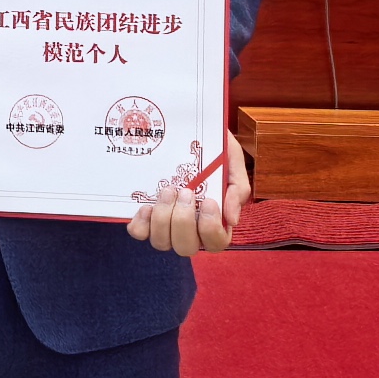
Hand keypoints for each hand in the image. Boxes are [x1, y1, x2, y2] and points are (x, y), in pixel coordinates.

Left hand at [131, 136, 249, 254]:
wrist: (190, 130)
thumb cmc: (215, 149)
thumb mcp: (233, 162)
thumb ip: (238, 188)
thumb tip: (231, 219)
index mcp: (216, 220)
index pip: (216, 243)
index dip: (210, 229)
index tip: (209, 202)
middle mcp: (191, 228)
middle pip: (186, 247)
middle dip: (183, 222)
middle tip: (185, 192)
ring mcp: (167, 224)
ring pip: (162, 242)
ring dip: (163, 219)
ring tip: (167, 191)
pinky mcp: (147, 216)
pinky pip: (139, 232)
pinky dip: (141, 223)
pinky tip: (146, 206)